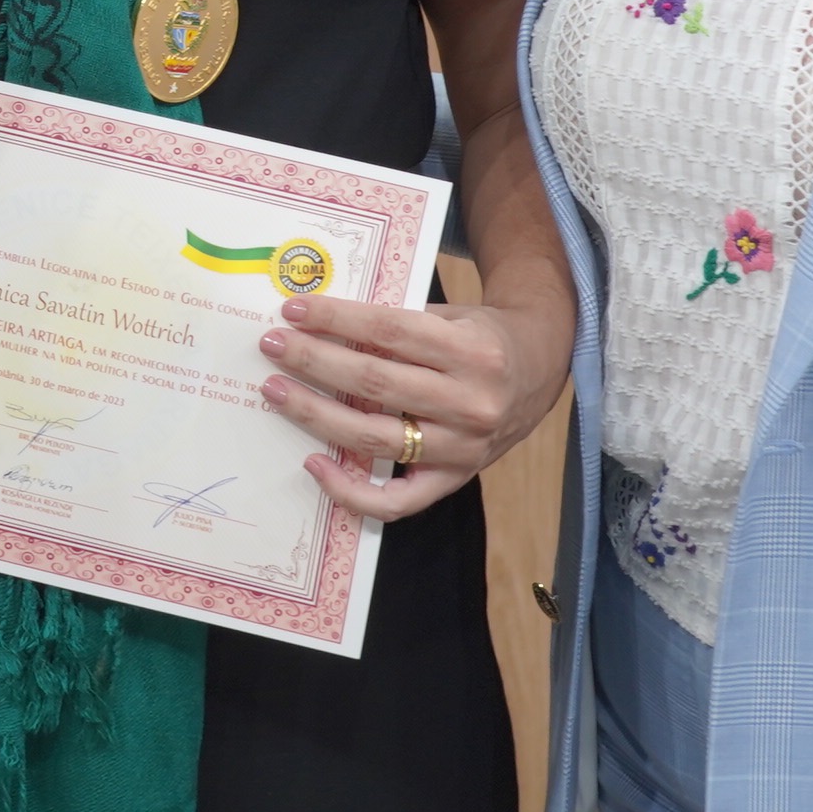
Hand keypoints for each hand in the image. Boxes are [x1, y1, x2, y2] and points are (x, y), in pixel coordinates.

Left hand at [256, 266, 570, 522]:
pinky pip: (396, 501)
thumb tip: (319, 324)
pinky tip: (314, 464)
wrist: (541, 370)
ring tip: (276, 390)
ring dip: (316, 414)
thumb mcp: (452, 315)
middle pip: (375, 382)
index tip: (293, 310)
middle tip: (272, 345)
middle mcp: (471, 402)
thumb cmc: (481, 336)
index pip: (391, 330)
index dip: (338, 319)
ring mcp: (463, 448)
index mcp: (472, 350)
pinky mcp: (454, 480)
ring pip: (375, 436)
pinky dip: (350, 490)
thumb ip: (398, 325)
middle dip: (314, 361)